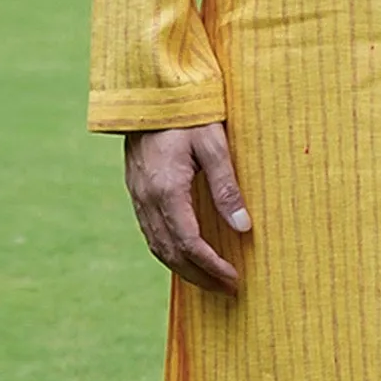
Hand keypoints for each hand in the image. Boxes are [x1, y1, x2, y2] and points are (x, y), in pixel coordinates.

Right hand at [124, 123, 250, 294]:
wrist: (149, 91)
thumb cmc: (188, 113)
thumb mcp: (214, 145)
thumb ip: (227, 187)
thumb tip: (243, 228)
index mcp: (166, 189)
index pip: (189, 243)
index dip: (211, 266)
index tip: (234, 278)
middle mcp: (147, 199)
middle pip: (171, 253)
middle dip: (200, 276)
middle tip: (228, 288)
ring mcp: (137, 196)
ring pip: (157, 246)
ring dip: (184, 269)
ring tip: (211, 280)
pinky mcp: (136, 191)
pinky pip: (151, 233)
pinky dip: (170, 252)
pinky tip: (187, 255)